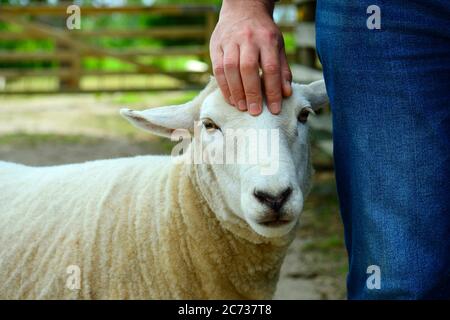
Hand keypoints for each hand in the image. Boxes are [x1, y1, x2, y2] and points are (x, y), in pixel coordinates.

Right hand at [210, 0, 291, 114]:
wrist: (242, 8)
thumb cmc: (263, 33)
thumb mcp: (278, 46)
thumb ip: (282, 69)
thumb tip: (286, 93)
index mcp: (267, 39)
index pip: (271, 68)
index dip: (273, 91)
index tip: (275, 109)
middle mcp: (248, 39)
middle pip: (248, 68)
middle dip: (252, 92)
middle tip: (255, 111)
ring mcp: (230, 41)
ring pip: (230, 69)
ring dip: (236, 91)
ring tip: (241, 107)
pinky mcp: (216, 45)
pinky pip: (218, 68)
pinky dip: (223, 86)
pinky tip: (230, 99)